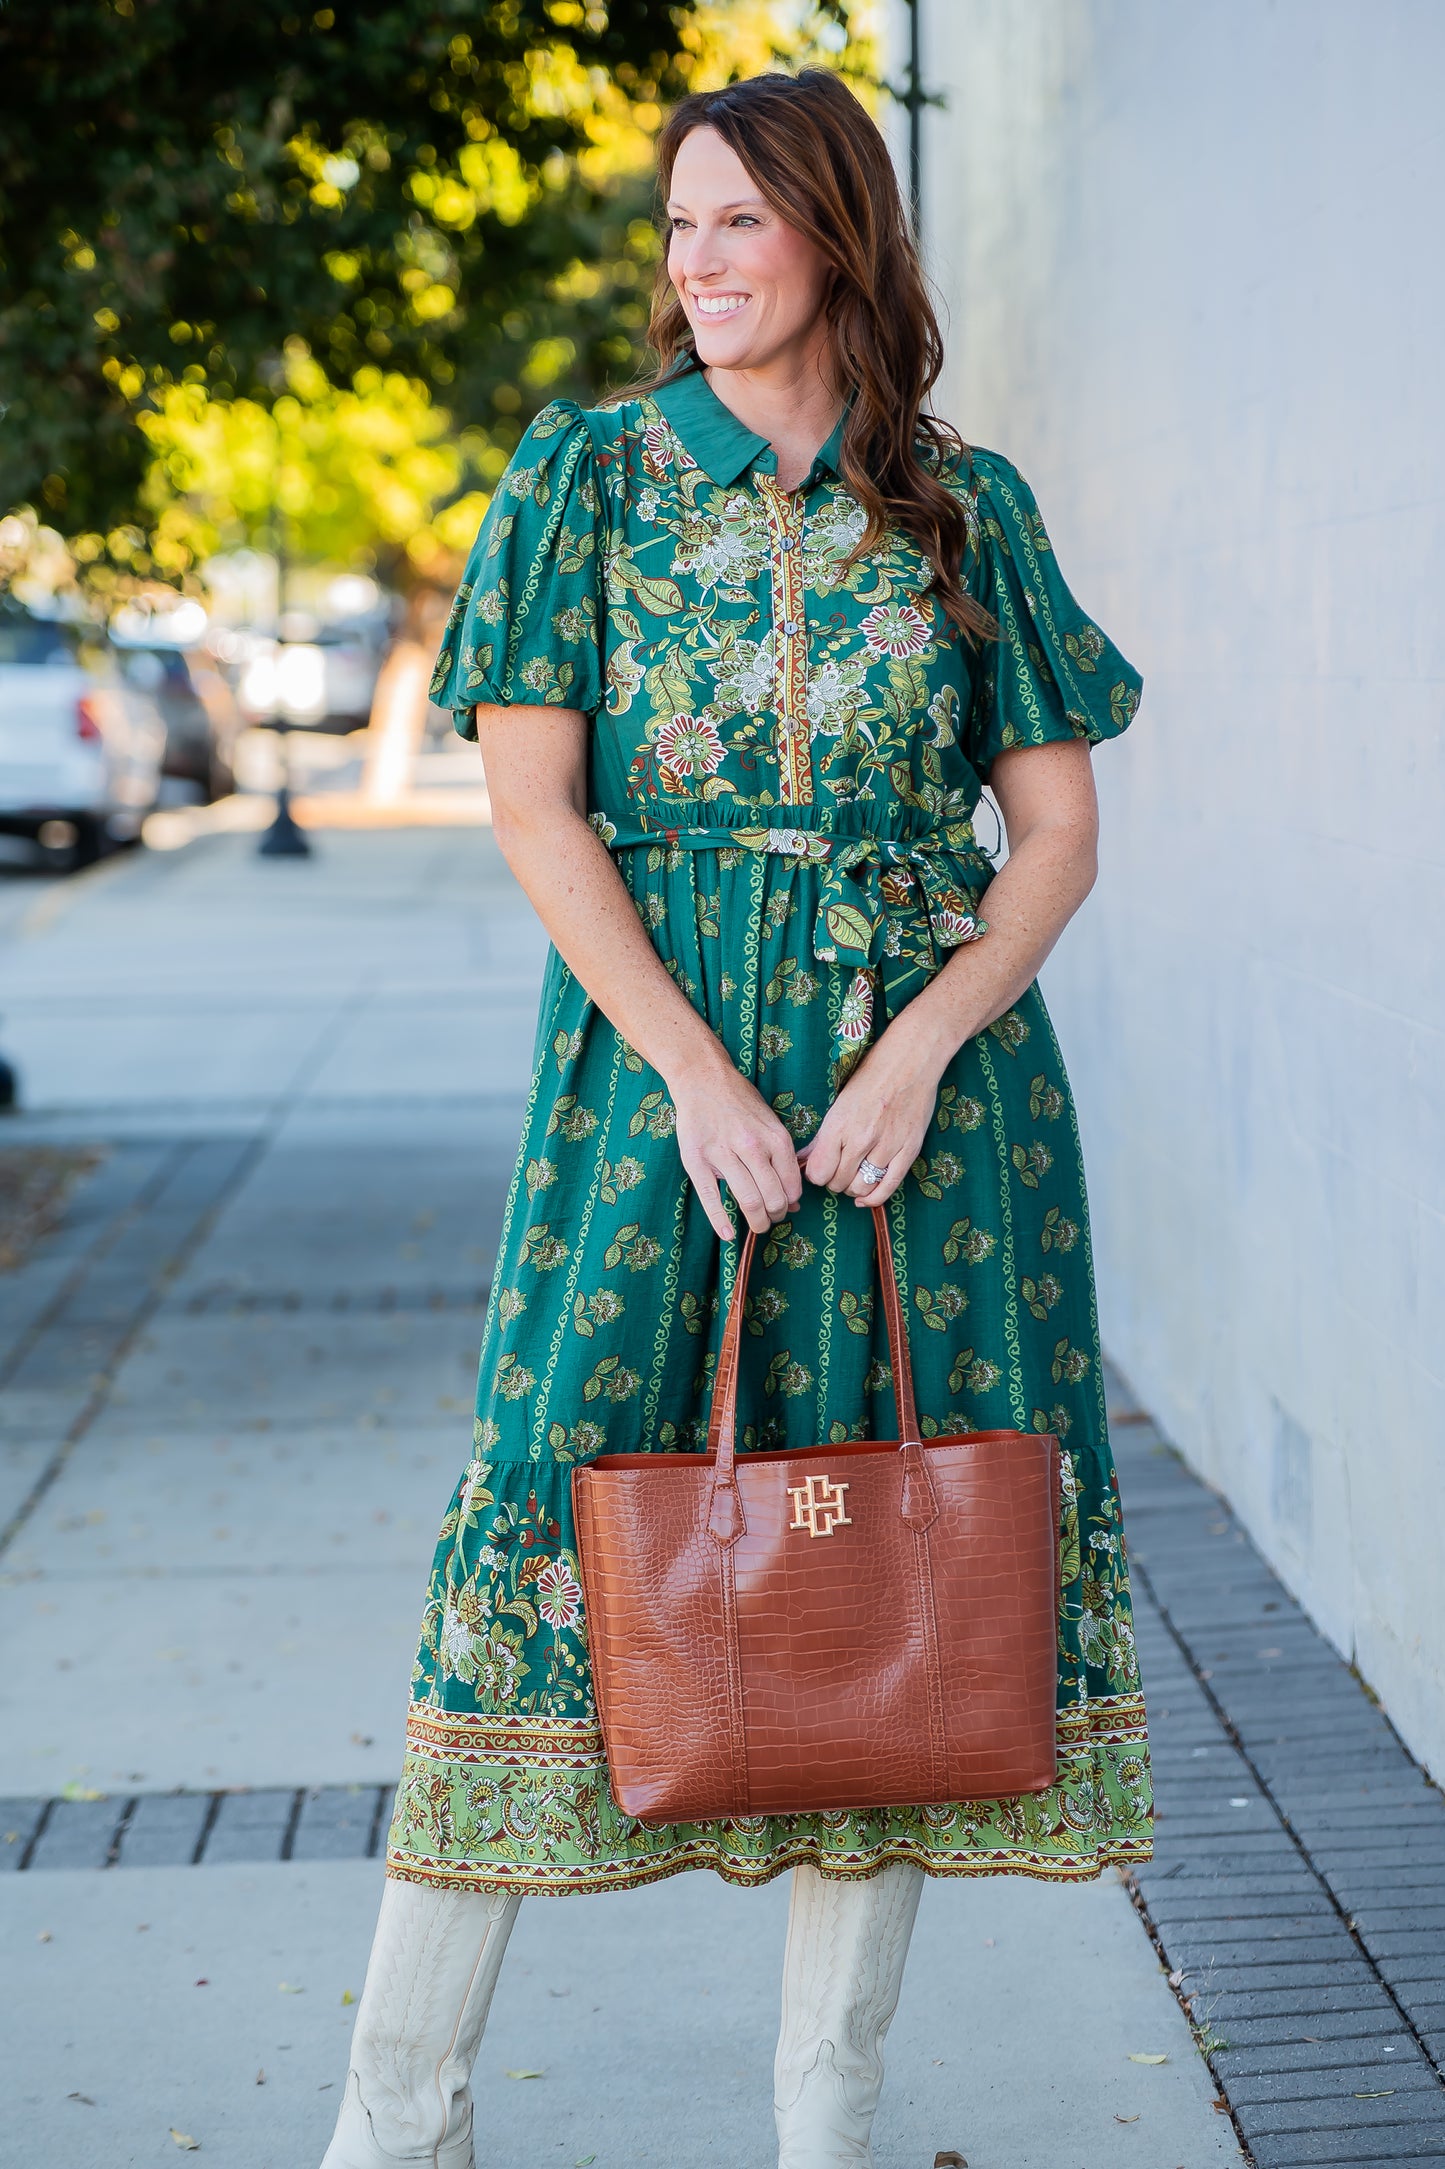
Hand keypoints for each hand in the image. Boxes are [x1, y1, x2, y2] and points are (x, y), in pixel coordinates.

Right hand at [672, 1064, 802, 1239]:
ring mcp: (723, 1154)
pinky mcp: (697, 1160)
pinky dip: (720, 1221)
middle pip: (772, 1198)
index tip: (784, 1207)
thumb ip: (782, 1159)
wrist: (703, 1079)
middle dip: (774, 1216)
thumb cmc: (740, 1102)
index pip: (791, 1186)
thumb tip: (794, 1199)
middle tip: (770, 1219)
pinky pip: (711, 1197)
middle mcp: (752, 1146)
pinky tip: (727, 1235)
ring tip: (756, 1225)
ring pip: (748, 1200)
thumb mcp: (770, 1124)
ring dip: (756, 1222)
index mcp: (775, 1138)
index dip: (790, 1203)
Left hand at [800, 1020, 949, 1207]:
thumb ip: (822, 1135)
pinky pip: (889, 1186)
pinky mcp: (909, 1150)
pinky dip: (874, 1198)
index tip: (820, 1168)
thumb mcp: (839, 1102)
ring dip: (853, 1188)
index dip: (816, 1175)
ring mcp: (887, 1146)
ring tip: (852, 1178)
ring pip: (861, 1187)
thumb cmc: (871, 1075)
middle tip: (837, 1172)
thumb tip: (804, 1158)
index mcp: (839, 1124)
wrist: (910, 1060)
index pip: (818, 1172)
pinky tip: (865, 1198)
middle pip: (838, 1182)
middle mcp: (861, 1138)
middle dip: (833, 1181)